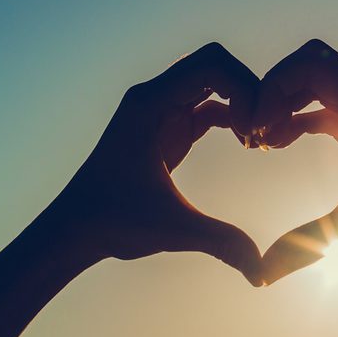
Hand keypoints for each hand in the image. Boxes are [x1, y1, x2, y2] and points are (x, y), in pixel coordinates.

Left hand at [52, 42, 262, 284]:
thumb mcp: (170, 229)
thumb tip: (262, 273)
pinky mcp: (168, 125)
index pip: (210, 65)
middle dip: (248, 89)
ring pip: (214, 80)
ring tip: (257, 140)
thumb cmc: (112, 222)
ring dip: (242, 101)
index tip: (253, 130)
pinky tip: (247, 145)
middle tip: (263, 130)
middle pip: (215, 63)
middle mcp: (155, 96)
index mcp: (149, 103)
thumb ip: (219, 242)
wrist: (74, 229)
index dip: (243, 88)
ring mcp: (161, 108)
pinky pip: (210, 103)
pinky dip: (234, 116)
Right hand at [256, 39, 337, 282]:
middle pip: (308, 65)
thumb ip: (305, 247)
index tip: (257, 128)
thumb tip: (260, 276)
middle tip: (256, 129)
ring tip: (264, 141)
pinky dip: (301, 118)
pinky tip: (282, 144)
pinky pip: (327, 108)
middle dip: (275, 90)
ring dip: (286, 103)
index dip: (274, 87)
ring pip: (317, 85)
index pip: (309, 63)